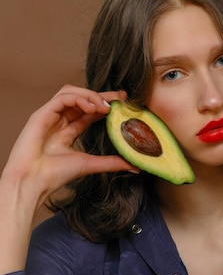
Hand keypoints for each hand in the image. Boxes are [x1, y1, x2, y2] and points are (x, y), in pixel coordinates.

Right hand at [3, 85, 135, 207]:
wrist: (34, 181)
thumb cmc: (55, 175)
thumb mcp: (90, 164)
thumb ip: (112, 163)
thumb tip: (136, 166)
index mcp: (67, 132)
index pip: (89, 112)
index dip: (106, 105)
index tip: (124, 103)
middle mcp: (58, 121)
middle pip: (82, 99)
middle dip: (102, 96)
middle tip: (121, 97)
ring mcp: (49, 116)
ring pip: (71, 92)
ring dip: (91, 96)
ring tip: (106, 106)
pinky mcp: (41, 113)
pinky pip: (63, 97)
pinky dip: (80, 98)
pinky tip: (92, 107)